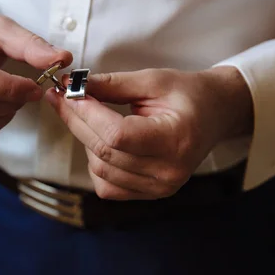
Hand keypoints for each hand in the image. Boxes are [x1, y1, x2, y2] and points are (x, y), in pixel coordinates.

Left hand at [46, 67, 252, 199]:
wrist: (214, 115)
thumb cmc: (188, 94)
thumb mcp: (154, 80)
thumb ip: (113, 84)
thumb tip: (75, 85)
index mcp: (175, 139)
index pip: (117, 134)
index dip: (87, 113)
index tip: (68, 92)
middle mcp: (168, 171)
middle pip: (104, 152)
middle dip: (76, 121)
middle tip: (60, 98)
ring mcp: (160, 187)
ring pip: (100, 169)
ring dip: (85, 140)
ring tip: (85, 115)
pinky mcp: (151, 194)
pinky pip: (107, 187)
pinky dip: (96, 164)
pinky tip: (101, 142)